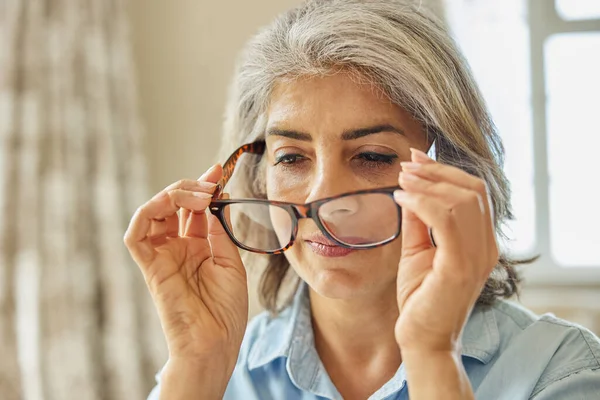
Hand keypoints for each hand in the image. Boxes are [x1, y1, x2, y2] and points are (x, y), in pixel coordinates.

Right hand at [124, 165, 247, 368]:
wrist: (215, 340)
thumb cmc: (226, 309)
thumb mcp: (230, 263)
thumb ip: (218, 232)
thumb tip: (214, 202)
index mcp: (197, 247)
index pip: (193, 210)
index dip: (202, 188)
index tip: (217, 172)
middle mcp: (177, 247)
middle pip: (173, 205)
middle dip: (191, 187)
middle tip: (211, 183)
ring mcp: (162, 255)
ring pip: (153, 212)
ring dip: (173, 195)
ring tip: (200, 195)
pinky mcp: (149, 265)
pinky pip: (135, 233)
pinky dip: (148, 211)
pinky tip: (171, 203)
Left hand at [393, 148, 498, 352]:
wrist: (421, 339)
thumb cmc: (420, 297)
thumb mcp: (418, 250)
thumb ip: (419, 220)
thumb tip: (410, 187)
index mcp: (481, 241)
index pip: (473, 192)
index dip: (444, 170)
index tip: (415, 159)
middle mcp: (486, 247)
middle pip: (472, 190)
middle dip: (436, 171)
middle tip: (406, 165)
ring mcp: (477, 257)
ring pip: (462, 200)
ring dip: (428, 184)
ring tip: (401, 180)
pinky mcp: (460, 267)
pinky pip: (447, 220)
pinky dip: (422, 202)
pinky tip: (401, 199)